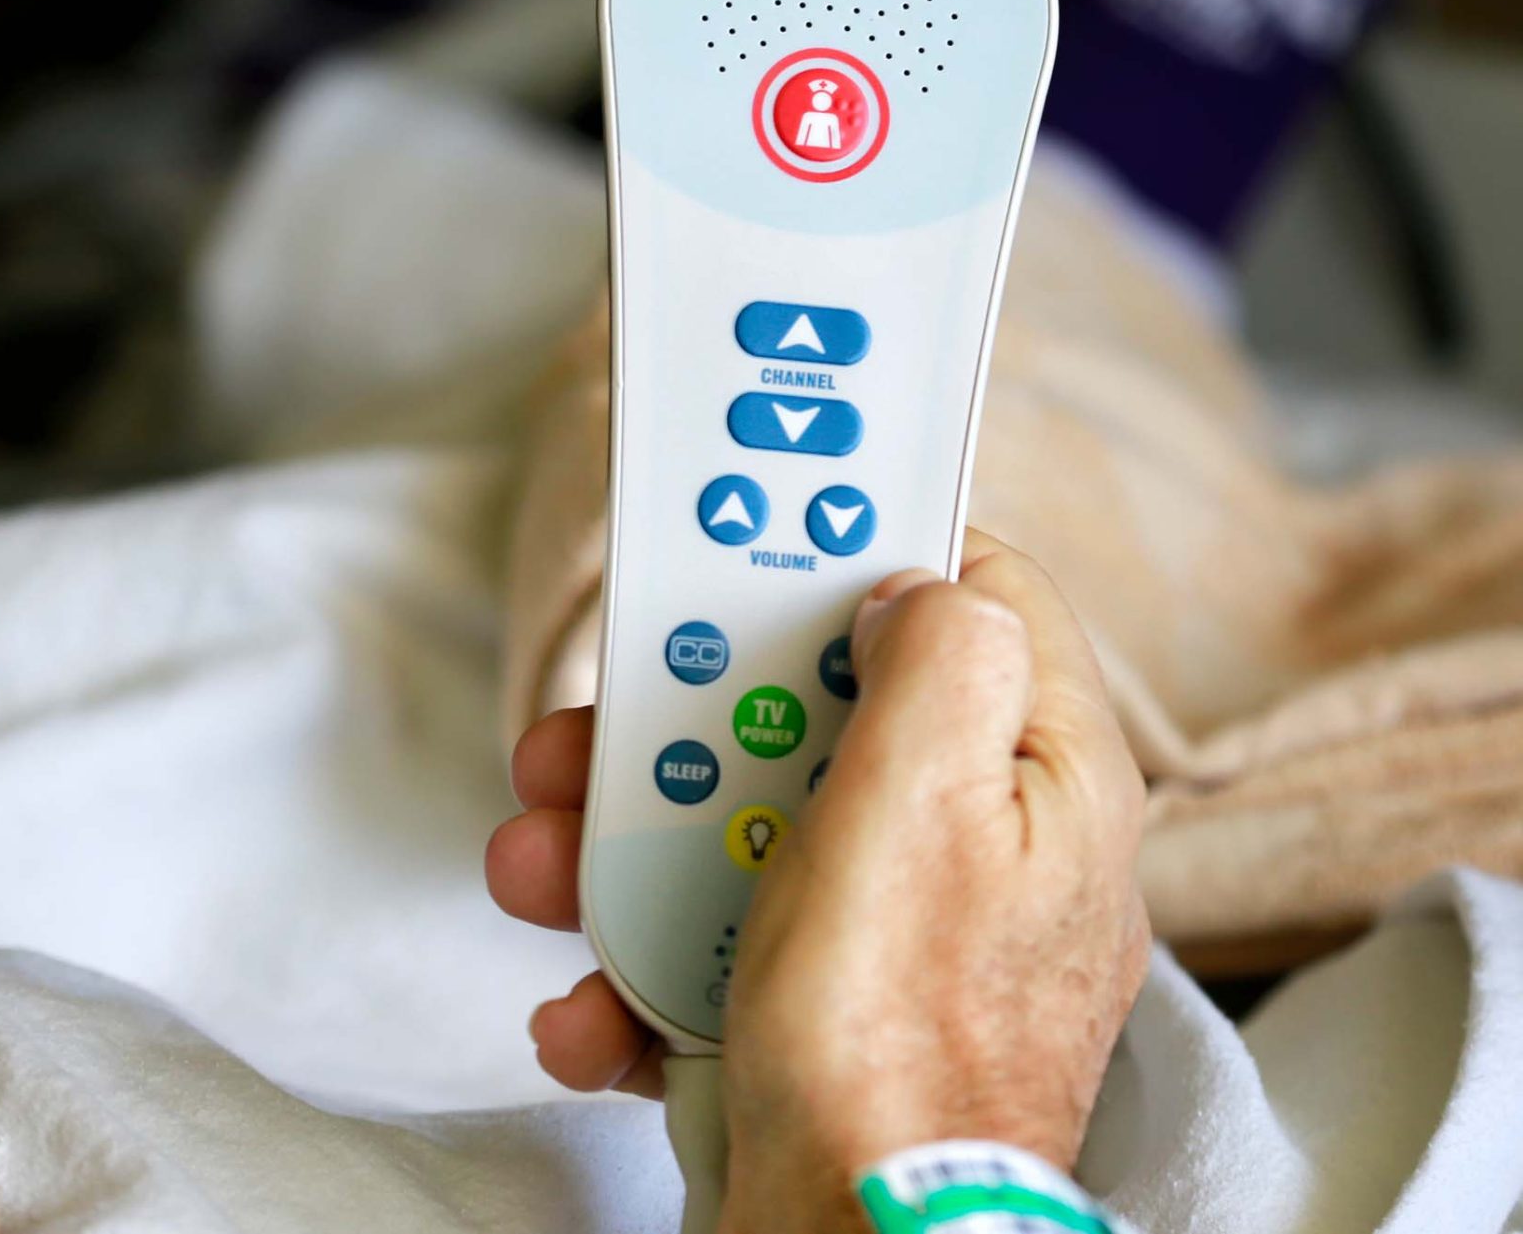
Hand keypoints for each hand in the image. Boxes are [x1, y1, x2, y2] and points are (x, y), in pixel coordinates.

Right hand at [486, 531, 1148, 1232]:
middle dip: (688, 721)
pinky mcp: (829, 1011)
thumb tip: (918, 582)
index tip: (754, 541)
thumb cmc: (895, 1046)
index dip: (857, 549)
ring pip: (749, 827)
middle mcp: (984, 847)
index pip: (971, 592)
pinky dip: (648, 965)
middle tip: (601, 732)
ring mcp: (902, 935)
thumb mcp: (922, 806)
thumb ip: (939, 658)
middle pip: (822, 715)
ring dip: (626, 845)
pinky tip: (600, 1003)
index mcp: (1042, 776)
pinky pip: (727, 941)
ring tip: (545, 869)